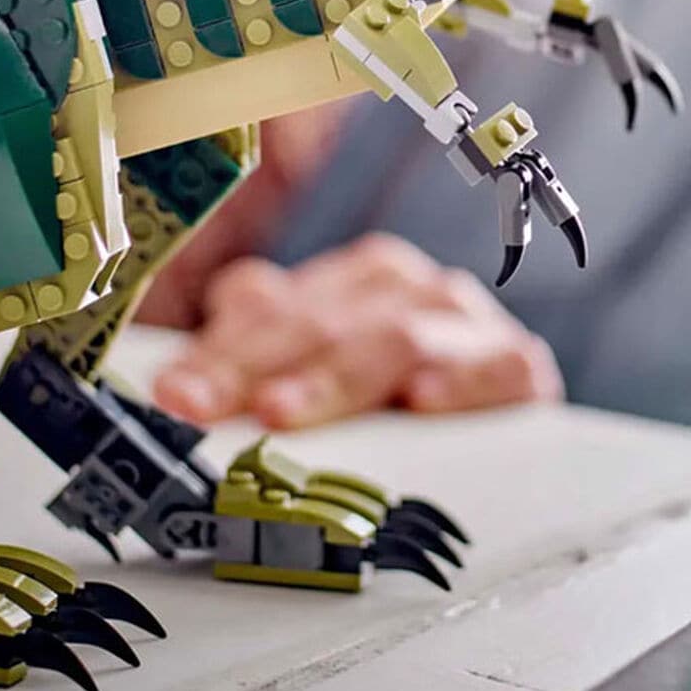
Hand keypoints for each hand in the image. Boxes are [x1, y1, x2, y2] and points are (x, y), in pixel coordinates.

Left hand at [152, 233, 563, 428]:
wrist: (513, 396)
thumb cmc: (400, 393)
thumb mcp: (320, 372)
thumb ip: (254, 364)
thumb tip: (176, 385)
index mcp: (348, 279)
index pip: (268, 306)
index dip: (214, 354)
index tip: (172, 396)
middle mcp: (402, 287)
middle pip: (316, 323)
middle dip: (251, 369)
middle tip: (204, 409)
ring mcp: (462, 320)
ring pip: (388, 336)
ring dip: (331, 377)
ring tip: (280, 411)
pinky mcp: (518, 364)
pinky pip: (491, 365)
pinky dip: (456, 380)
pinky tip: (422, 399)